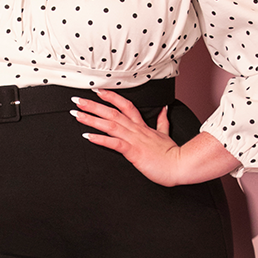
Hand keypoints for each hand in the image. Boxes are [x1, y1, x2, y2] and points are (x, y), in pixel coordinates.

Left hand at [73, 89, 239, 185]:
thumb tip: (163, 109)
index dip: (111, 97)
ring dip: (92, 119)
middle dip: (93, 105)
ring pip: (111, 125)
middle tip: (77, 100)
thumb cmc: (171, 154)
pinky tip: (88, 136)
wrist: (181, 166)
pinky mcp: (134, 152)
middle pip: (112, 112)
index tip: (98, 91)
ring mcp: (135, 140)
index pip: (125, 105)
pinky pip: (115, 143)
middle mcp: (136, 130)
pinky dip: (101, 139)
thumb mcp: (166, 134)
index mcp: (142, 126)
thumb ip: (162, 121)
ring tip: (77, 115)